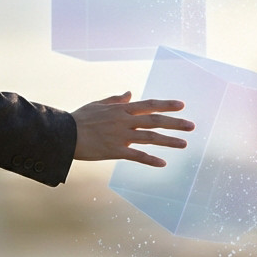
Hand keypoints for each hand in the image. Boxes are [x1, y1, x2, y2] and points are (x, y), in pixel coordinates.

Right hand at [71, 92, 193, 167]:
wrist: (64, 134)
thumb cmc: (79, 118)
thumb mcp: (98, 104)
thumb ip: (115, 99)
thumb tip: (129, 93)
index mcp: (121, 109)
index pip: (149, 105)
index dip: (166, 105)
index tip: (181, 105)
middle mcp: (124, 121)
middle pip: (155, 121)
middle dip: (175, 123)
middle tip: (192, 126)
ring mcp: (121, 136)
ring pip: (150, 138)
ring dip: (169, 141)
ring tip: (184, 144)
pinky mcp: (115, 151)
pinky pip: (136, 156)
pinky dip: (150, 160)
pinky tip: (163, 163)